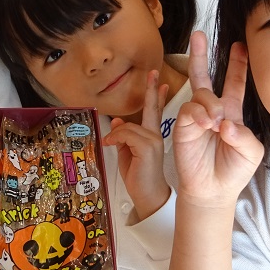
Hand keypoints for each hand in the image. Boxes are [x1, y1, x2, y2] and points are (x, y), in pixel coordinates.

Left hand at [102, 70, 169, 219]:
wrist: (147, 195)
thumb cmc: (138, 177)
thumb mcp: (127, 153)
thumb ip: (122, 137)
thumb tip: (116, 121)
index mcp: (151, 136)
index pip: (155, 112)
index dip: (156, 96)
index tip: (160, 82)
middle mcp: (155, 136)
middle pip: (152, 109)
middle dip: (152, 91)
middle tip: (154, 74)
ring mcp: (153, 141)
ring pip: (128, 126)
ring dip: (115, 134)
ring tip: (109, 144)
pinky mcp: (147, 147)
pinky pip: (126, 134)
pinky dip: (115, 138)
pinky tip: (110, 145)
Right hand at [173, 32, 263, 207]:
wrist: (213, 190)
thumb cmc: (234, 170)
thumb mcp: (252, 152)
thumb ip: (244, 135)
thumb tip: (224, 122)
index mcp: (232, 113)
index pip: (234, 84)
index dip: (238, 65)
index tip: (241, 46)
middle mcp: (212, 110)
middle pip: (204, 76)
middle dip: (200, 54)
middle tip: (198, 34)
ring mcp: (195, 117)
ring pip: (200, 94)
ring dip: (210, 103)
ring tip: (216, 122)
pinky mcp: (182, 126)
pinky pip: (189, 109)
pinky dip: (199, 114)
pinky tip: (207, 124)